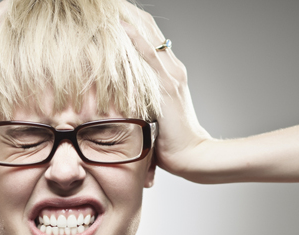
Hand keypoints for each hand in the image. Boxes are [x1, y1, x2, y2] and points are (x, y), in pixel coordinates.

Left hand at [121, 8, 212, 179]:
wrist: (192, 156)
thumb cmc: (171, 142)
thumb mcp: (153, 115)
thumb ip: (143, 102)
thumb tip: (122, 102)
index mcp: (169, 73)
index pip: (149, 38)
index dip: (132, 21)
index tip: (112, 11)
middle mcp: (172, 68)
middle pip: (148, 29)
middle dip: (127, 12)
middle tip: (106, 2)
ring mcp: (171, 75)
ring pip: (148, 36)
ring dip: (128, 17)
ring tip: (109, 4)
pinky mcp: (166, 87)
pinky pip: (148, 55)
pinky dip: (133, 38)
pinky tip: (120, 24)